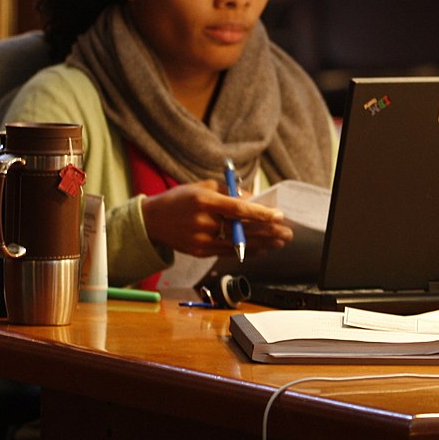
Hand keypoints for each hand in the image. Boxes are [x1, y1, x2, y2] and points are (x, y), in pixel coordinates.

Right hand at [140, 180, 289, 258]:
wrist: (151, 220)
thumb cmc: (180, 199)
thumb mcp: (202, 187)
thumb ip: (228, 192)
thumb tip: (252, 199)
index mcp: (204, 201)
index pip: (239, 209)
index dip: (261, 214)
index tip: (279, 216)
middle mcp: (203, 222)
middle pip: (242, 229)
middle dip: (268, 231)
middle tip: (287, 232)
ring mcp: (201, 239)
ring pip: (238, 243)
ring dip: (262, 243)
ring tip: (279, 242)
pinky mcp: (199, 252)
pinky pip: (228, 252)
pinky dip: (246, 250)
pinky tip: (261, 249)